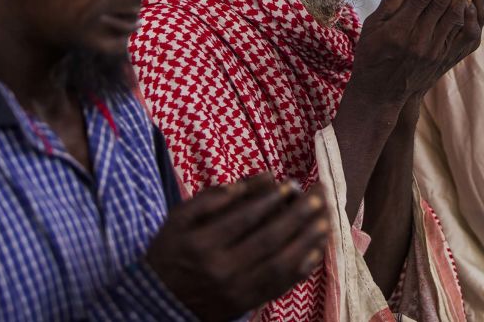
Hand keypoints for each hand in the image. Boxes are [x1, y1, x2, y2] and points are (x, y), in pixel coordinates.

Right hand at [145, 174, 327, 321]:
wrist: (158, 301)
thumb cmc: (171, 251)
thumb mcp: (179, 218)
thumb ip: (213, 197)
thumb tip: (256, 179)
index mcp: (202, 244)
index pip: (245, 218)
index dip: (271, 200)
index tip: (289, 184)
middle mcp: (221, 269)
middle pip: (269, 239)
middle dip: (298, 215)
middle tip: (318, 195)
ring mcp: (237, 290)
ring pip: (281, 263)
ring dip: (308, 239)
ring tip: (326, 218)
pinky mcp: (247, 303)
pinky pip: (281, 285)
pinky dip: (302, 267)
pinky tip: (317, 249)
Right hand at [350, 0, 483, 106]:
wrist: (380, 94)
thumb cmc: (370, 56)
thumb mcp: (371, 27)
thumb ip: (391, 4)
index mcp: (398, 31)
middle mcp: (419, 40)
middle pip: (442, 2)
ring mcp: (433, 51)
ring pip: (454, 15)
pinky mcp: (442, 58)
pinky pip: (459, 30)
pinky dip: (465, 11)